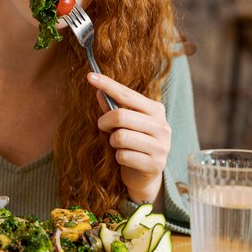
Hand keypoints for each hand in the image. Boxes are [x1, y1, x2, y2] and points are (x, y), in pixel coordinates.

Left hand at [87, 73, 170, 203]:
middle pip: (120, 115)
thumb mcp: (123, 123)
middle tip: (103, 127)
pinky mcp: (156, 164)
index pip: (127, 93)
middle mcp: (162, 126)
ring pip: (120, 137)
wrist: (145, 176)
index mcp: (156, 109)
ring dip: (112, 142)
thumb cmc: (133, 143)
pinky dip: (118, 157)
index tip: (89, 76)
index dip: (107, 84)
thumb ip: (112, 108)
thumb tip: (97, 91)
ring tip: (118, 144)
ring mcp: (161, 146)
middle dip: (104, 122)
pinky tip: (125, 159)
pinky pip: (123, 155)